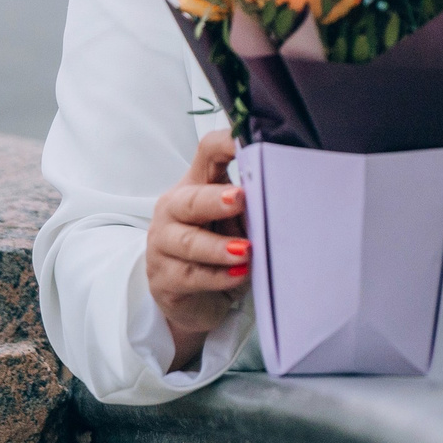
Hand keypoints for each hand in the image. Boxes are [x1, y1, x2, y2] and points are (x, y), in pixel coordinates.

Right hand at [145, 130, 249, 371]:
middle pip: (190, 199)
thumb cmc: (220, 253)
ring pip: (188, 242)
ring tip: (246, 251)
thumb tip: (279, 200)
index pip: (206, 153)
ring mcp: (162, 245)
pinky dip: (217, 277)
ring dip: (219, 247)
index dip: (225, 143)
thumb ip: (249, 209)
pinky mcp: (163, 279)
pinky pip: (190, 276)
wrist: (195, 302)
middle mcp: (173, 210)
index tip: (247, 139)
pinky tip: (238, 275)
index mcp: (195, 185)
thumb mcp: (237, 224)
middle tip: (241, 199)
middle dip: (215, 199)